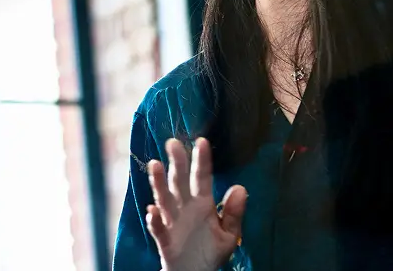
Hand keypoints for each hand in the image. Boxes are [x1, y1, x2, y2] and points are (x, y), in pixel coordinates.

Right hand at [145, 138, 246, 270]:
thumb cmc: (210, 251)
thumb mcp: (229, 235)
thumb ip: (233, 214)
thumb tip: (240, 188)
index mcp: (202, 204)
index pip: (201, 179)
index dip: (201, 161)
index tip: (201, 141)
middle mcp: (185, 208)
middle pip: (179, 182)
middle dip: (176, 163)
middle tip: (172, 143)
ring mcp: (172, 222)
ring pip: (164, 199)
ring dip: (158, 183)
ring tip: (154, 164)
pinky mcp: (164, 239)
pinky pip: (158, 229)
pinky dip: (154, 220)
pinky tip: (152, 210)